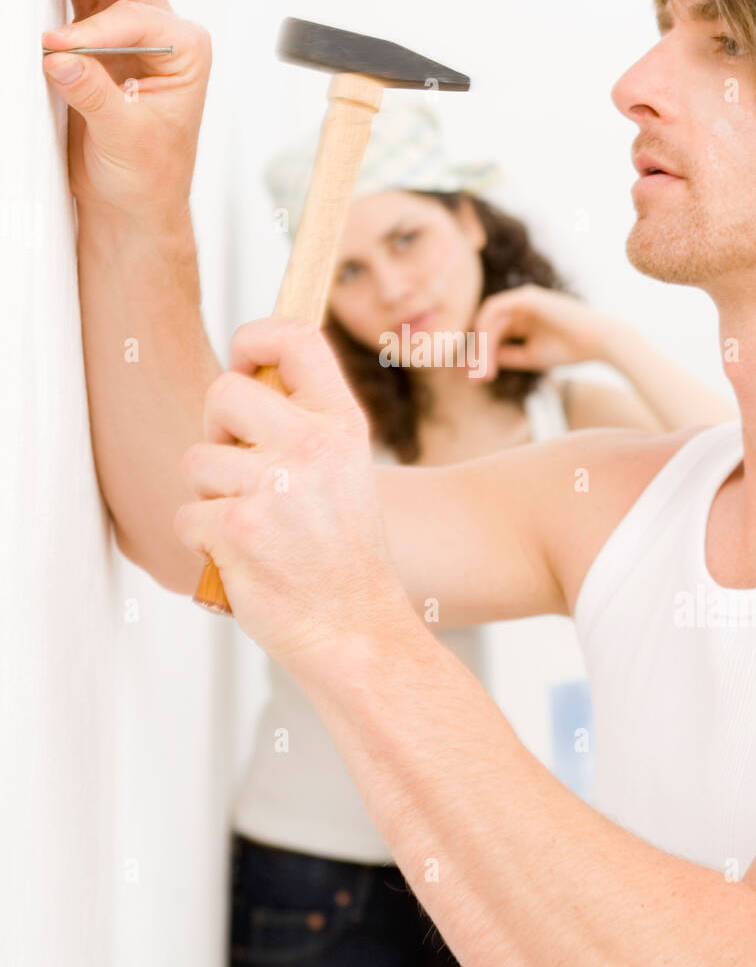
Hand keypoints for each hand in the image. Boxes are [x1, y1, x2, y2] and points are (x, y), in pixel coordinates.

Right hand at [42, 0, 210, 228]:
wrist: (133, 203)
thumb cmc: (147, 176)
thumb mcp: (125, 139)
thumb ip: (94, 95)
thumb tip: (60, 56)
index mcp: (186, 52)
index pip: (137, 19)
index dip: (94, 30)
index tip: (58, 48)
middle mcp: (165, 35)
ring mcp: (133, 35)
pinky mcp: (102, 43)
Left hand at [174, 318, 407, 666]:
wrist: (356, 628)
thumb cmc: (343, 554)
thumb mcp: (346, 470)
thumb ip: (305, 425)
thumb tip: (245, 379)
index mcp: (341, 424)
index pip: (295, 337)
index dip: (255, 338)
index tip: (245, 364)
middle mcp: (311, 446)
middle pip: (224, 392)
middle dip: (216, 430)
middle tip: (238, 466)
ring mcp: (274, 486)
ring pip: (197, 460)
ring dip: (210, 495)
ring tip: (251, 525)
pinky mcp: (237, 528)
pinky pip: (188, 514)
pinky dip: (204, 541)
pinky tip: (243, 556)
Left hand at [473, 285, 613, 379]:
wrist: (599, 341)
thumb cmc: (570, 350)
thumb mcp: (530, 356)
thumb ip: (505, 356)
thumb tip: (479, 362)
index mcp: (523, 319)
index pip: (493, 334)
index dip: (480, 355)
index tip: (472, 378)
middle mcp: (520, 306)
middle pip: (486, 328)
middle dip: (476, 353)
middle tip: (472, 378)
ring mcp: (522, 299)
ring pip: (488, 320)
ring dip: (482, 347)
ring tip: (483, 372)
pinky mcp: (526, 296)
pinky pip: (495, 310)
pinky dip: (486, 330)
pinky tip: (485, 352)